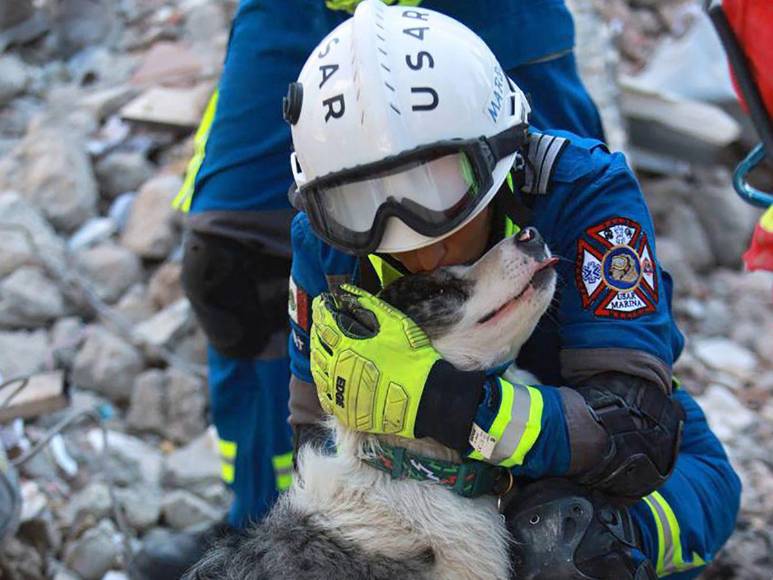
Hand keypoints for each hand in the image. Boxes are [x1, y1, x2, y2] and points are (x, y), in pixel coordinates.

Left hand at [310, 284, 440, 437]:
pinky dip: (324, 383)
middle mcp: (337, 369)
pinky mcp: (345, 411)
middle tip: (323, 324)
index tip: (322, 303)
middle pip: (317, 346)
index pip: (324, 323)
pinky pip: (325, 396)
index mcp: (347, 346)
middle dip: (318, 332)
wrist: (425, 397)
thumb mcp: (395, 324)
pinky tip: (330, 377)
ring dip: (319, 357)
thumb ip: (369, 306)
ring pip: (318, 372)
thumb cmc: (412, 357)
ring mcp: (339, 392)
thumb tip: (348, 292)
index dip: (321, 310)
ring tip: (325, 349)